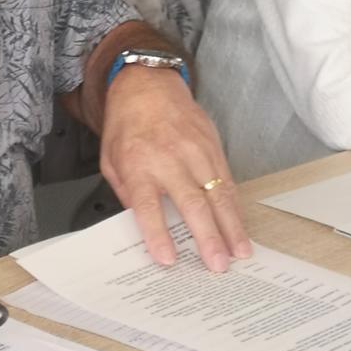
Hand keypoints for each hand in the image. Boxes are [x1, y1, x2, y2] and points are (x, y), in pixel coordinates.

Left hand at [99, 66, 250, 271]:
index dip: (157, 233)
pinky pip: (227, 181)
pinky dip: (235, 207)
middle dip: (206, 237)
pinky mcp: (212, 146)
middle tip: (217, 265)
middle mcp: (169, 158)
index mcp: (138, 164)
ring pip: (217, 194)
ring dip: (230, 227)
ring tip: (239, 253)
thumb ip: (126, 193)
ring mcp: (195, 151)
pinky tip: (239, 226)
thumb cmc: (127, 125)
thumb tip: (142, 226)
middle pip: (191, 203)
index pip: (147, 205)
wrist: (147, 85)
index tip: (168, 259)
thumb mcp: (110, 159)